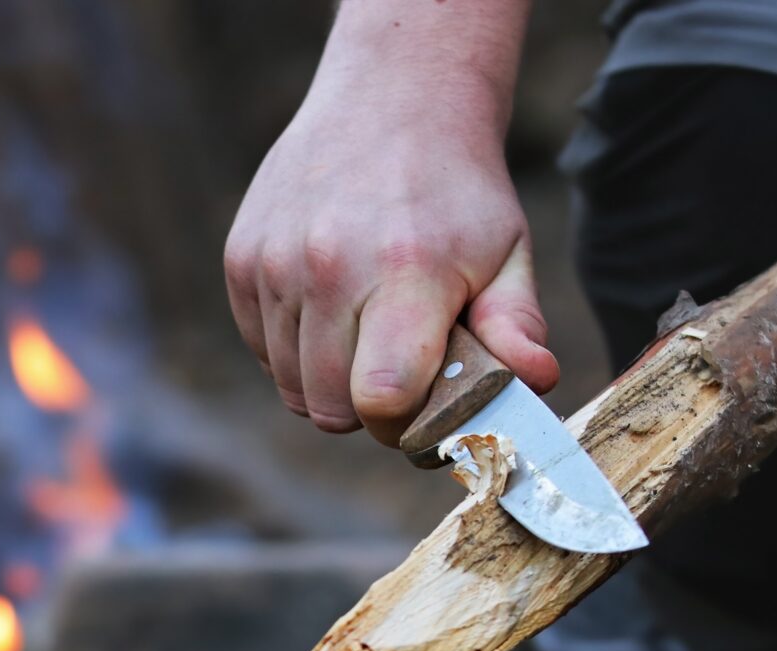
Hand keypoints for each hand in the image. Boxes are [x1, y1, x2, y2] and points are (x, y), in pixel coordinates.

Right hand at [224, 55, 556, 446]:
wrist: (391, 99)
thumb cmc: (456, 192)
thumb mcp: (506, 252)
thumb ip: (516, 326)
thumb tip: (535, 382)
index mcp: (405, 271)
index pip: (381, 398)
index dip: (403, 425)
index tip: (424, 407)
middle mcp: (328, 267)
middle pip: (330, 408)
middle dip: (368, 410)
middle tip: (400, 373)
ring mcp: (275, 262)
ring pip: (291, 387)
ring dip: (329, 380)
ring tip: (366, 331)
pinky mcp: (241, 259)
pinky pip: (261, 350)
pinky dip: (294, 350)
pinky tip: (329, 308)